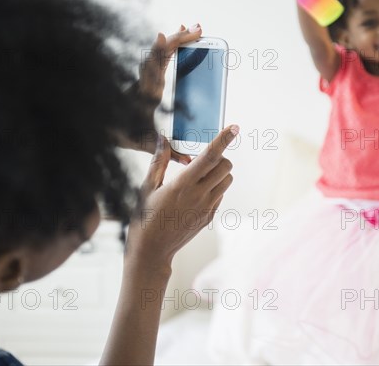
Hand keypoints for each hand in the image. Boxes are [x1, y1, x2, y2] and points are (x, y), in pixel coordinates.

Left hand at [118, 24, 202, 164]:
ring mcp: (144, 77)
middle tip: (197, 29)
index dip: (157, 52)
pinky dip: (170, 46)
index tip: (161, 36)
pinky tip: (179, 40)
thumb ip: (168, 151)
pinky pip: (159, 56)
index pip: (151, 69)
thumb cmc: (124, 134)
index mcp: (146, 93)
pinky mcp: (146, 77)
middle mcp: (144, 81)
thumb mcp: (146, 144)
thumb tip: (189, 160)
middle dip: (178, 39)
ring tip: (192, 29)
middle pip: (159, 53)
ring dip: (175, 39)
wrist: (104, 126)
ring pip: (159, 51)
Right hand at [126, 125, 238, 269]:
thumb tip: (163, 138)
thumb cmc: (144, 216)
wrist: (152, 250)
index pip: (209, 156)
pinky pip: (221, 194)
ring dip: (219, 173)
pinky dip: (214, 187)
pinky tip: (195, 193)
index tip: (234, 127)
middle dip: (219, 157)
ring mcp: (207, 207)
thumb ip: (159, 161)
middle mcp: (199, 195)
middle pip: (226, 166)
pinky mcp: (209, 216)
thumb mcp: (147, 187)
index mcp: (182, 184)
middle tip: (202, 161)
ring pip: (227, 180)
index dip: (223, 140)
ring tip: (198, 177)